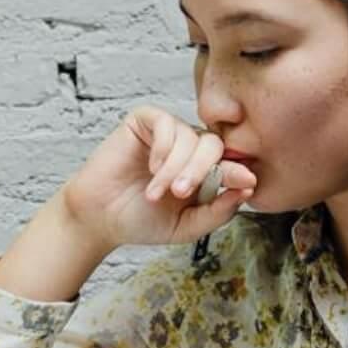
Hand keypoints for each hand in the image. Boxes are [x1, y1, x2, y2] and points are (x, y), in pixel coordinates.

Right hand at [61, 106, 257, 250]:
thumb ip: (218, 211)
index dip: (239, 171)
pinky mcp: (145, 122)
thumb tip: (247, 190)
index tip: (247, 182)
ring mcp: (167, 133)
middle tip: (181, 194)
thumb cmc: (141, 221)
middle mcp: (188, 148)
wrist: (100, 219)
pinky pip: (166, 123)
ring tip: (156, 192)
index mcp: (203, 171)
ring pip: (190, 137)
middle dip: (202, 170)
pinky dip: (163, 148)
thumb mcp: (187, 226)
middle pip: (214, 145)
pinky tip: (151, 168)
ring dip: (176, 167)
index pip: (230, 163)